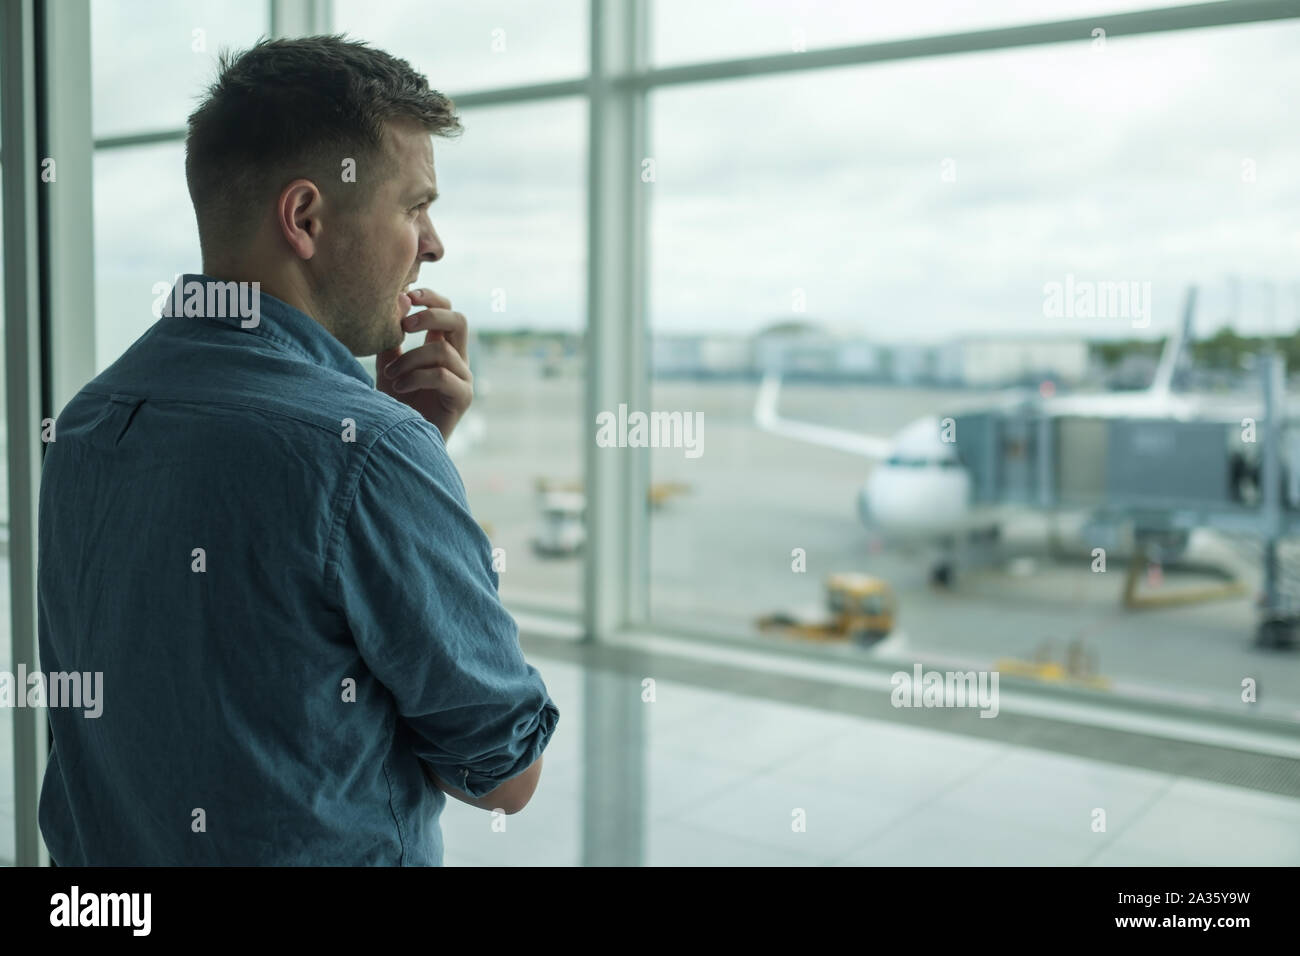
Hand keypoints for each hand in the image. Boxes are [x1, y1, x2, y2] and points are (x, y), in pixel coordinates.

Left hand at [377, 289, 472, 441]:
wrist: (401, 444)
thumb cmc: (395, 407)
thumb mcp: (387, 366)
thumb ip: (391, 339)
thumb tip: (396, 301)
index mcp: (441, 348)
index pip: (447, 311)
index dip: (432, 298)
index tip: (407, 295)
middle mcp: (457, 361)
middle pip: (459, 321)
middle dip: (430, 316)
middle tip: (404, 324)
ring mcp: (463, 379)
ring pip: (443, 351)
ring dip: (410, 359)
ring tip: (390, 375)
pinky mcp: (463, 398)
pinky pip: (443, 375)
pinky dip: (416, 377)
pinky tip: (398, 387)